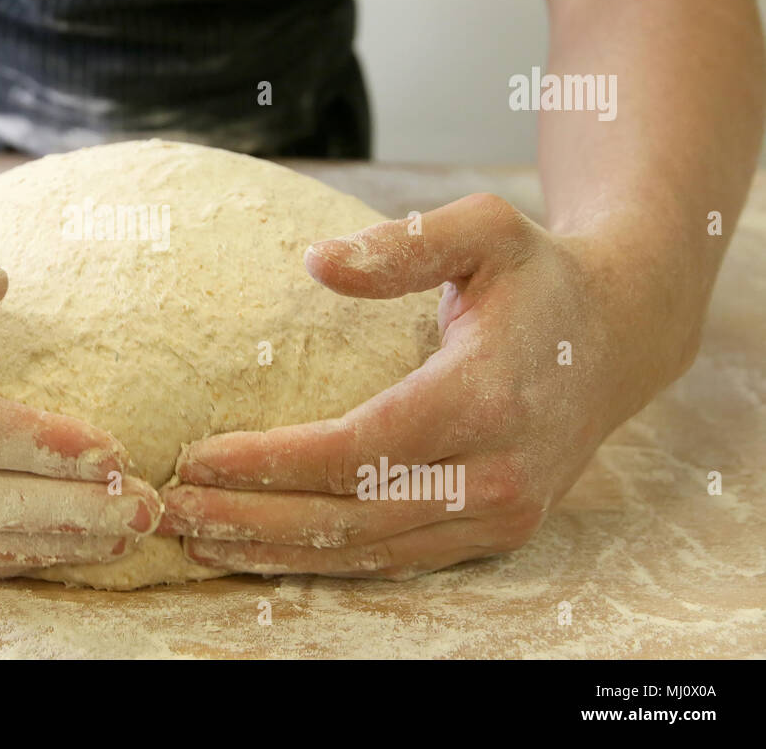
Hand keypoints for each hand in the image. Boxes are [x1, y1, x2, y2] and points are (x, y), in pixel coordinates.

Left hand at [160, 193, 699, 578]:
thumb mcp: (484, 229)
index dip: (272, 460)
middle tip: (170, 509)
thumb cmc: (538, 276)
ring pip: (367, 552)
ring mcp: (500, 514)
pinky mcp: (495, 533)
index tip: (196, 455)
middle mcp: (498, 473)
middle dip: (252, 517)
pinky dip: (322, 561)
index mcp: (487, 396)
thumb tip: (315, 262)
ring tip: (194, 538)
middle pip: (351, 515)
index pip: (358, 449)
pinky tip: (261, 551)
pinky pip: (394, 560)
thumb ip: (404, 243)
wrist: (620, 335)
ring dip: (274, 549)